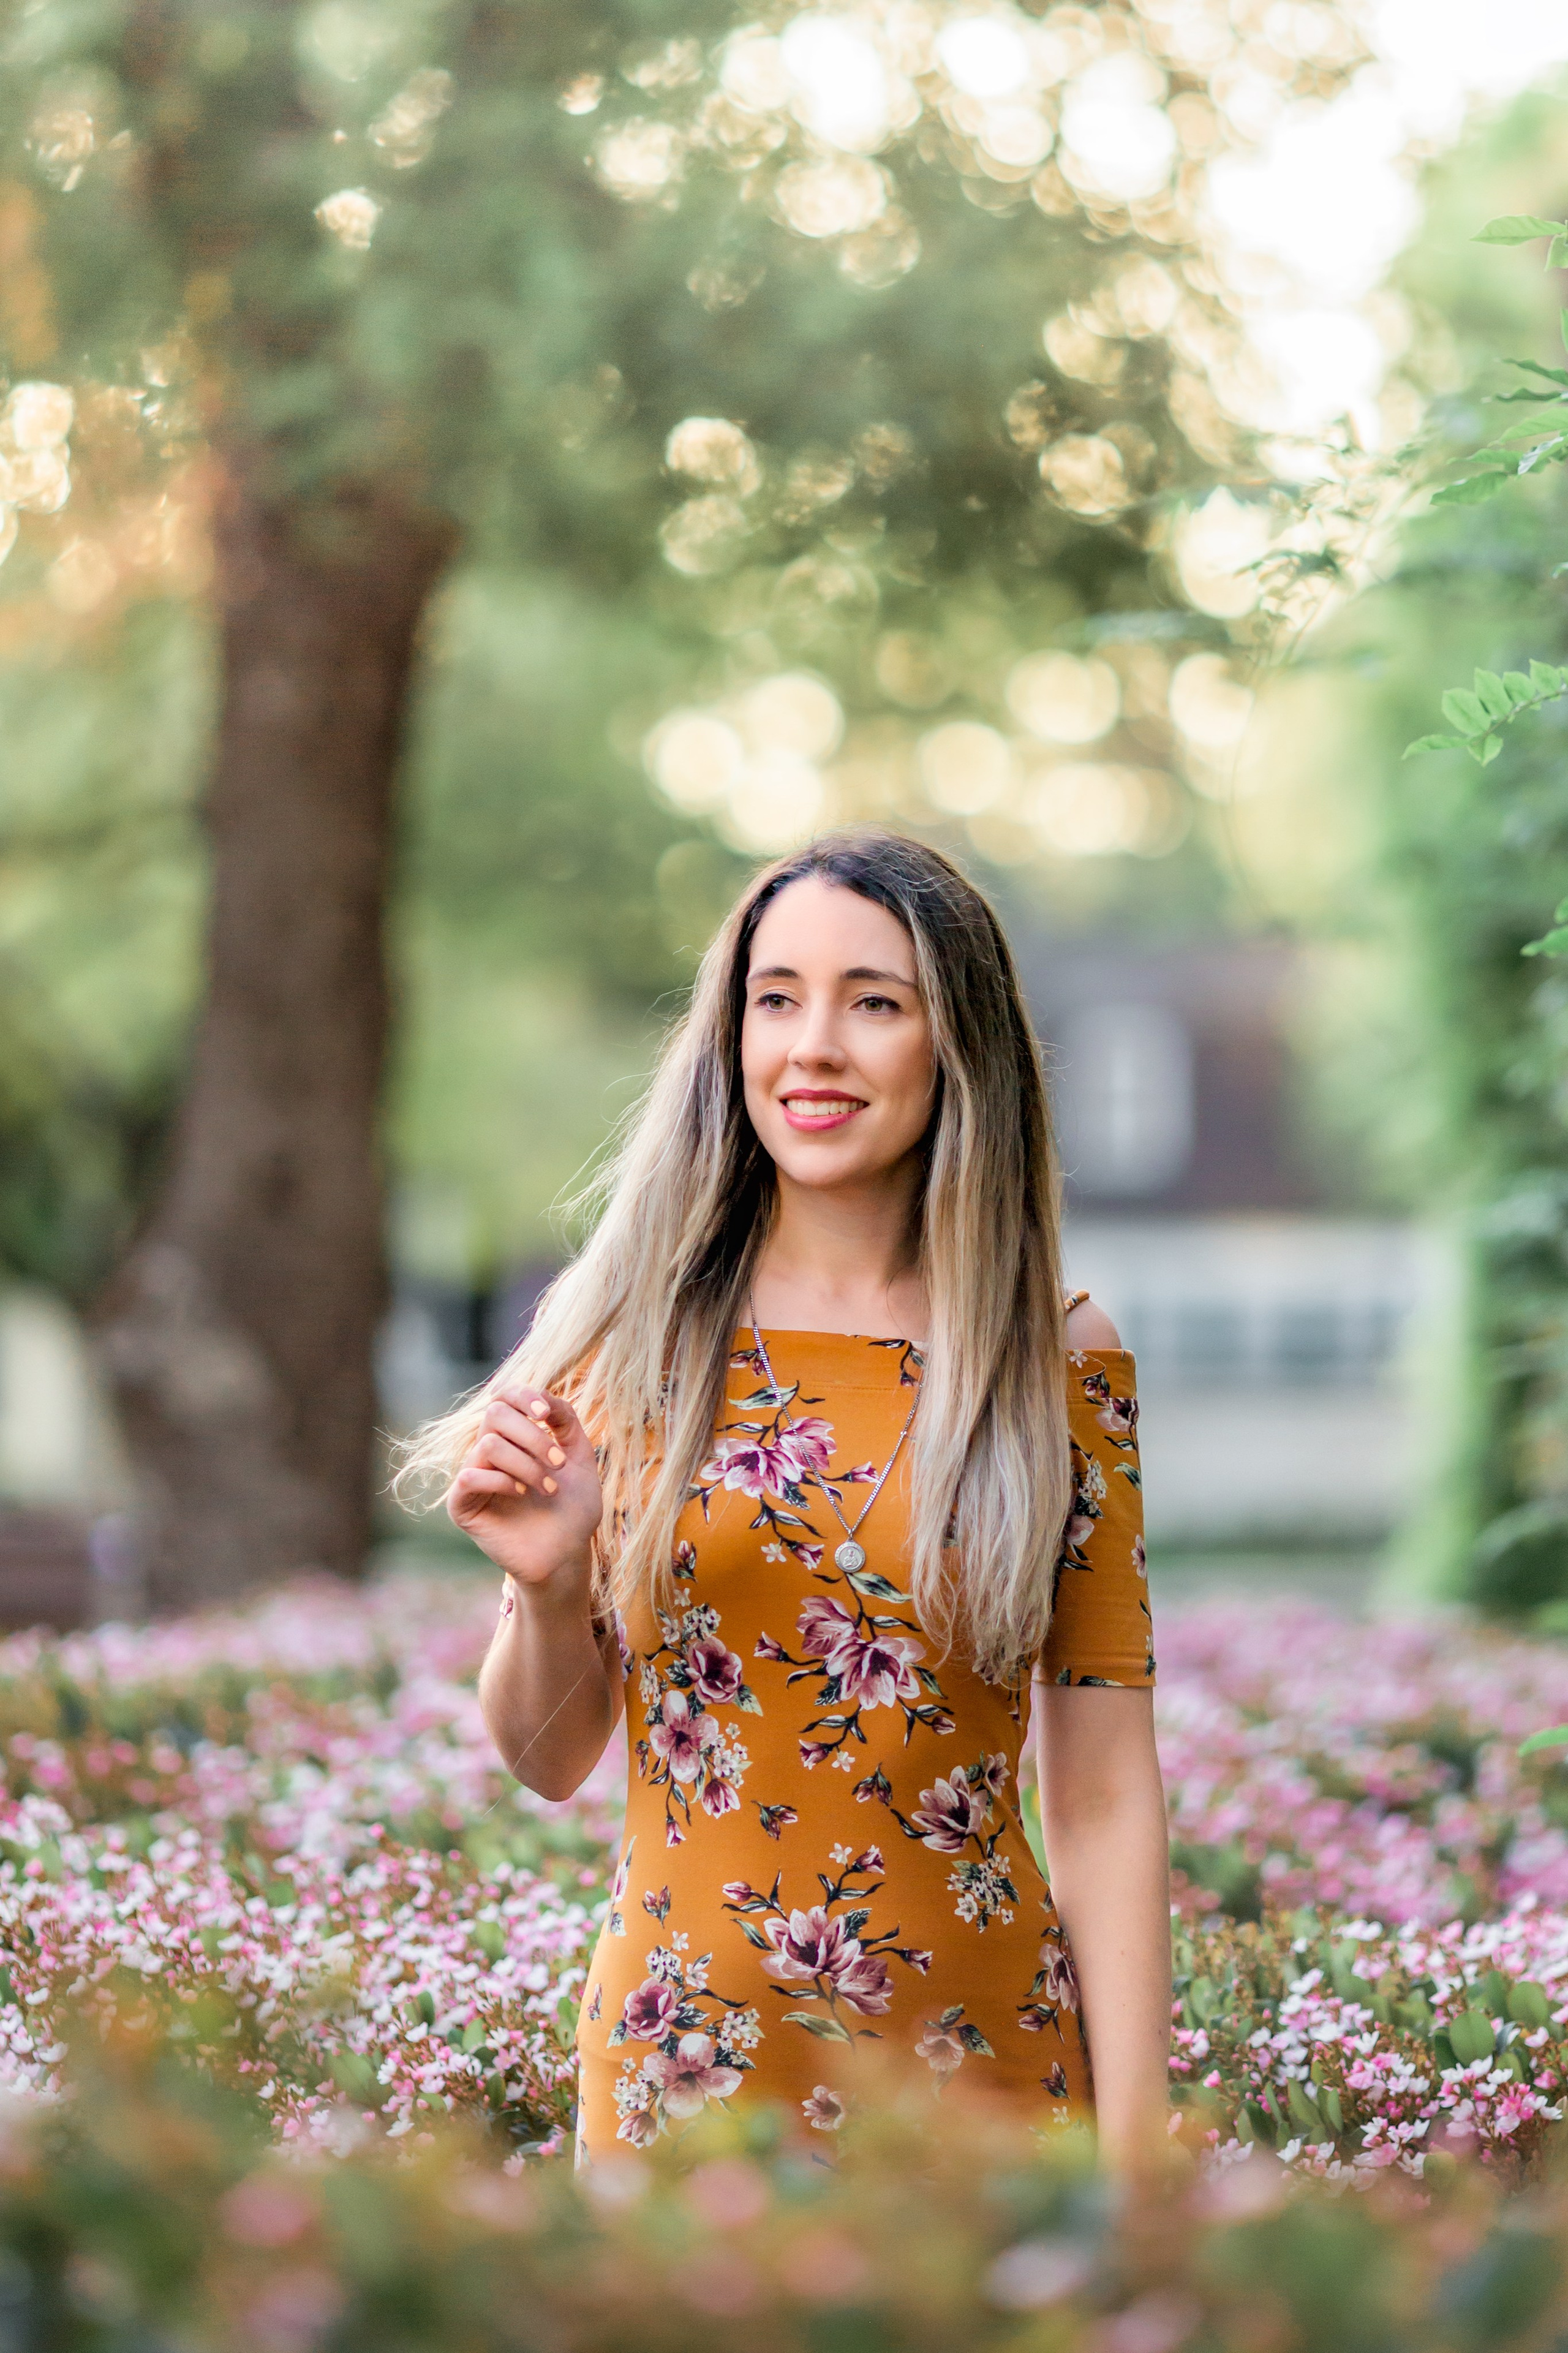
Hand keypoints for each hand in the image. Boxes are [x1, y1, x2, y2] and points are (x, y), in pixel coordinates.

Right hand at [447, 1386, 602, 1589]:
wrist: (568, 1553)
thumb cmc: (573, 1507)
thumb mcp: (580, 1456)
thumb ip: (565, 1420)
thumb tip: (544, 1396)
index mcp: (514, 1436)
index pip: (505, 1396)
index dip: (523, 1396)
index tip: (545, 1415)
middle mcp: (489, 1451)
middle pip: (494, 1413)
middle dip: (532, 1436)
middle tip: (559, 1464)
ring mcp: (474, 1477)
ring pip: (489, 1444)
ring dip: (526, 1464)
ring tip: (549, 1488)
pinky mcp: (462, 1506)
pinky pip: (469, 1477)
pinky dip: (500, 1481)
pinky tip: (521, 1495)